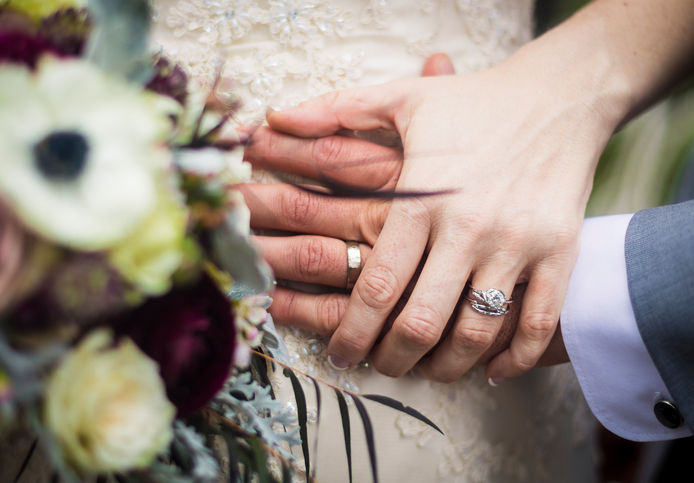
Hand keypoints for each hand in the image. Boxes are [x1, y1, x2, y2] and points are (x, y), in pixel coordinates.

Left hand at [260, 44, 614, 382]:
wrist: (561, 96)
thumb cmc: (474, 102)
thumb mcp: (401, 99)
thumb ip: (334, 112)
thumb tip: (273, 117)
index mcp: (422, 200)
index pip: (376, 287)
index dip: (351, 333)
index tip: (339, 355)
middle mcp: (467, 229)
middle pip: (420, 323)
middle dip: (392, 359)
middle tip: (378, 366)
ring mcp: (517, 244)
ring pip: (475, 333)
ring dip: (446, 367)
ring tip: (426, 370)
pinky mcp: (559, 252)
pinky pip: (538, 323)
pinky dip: (515, 358)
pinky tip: (492, 370)